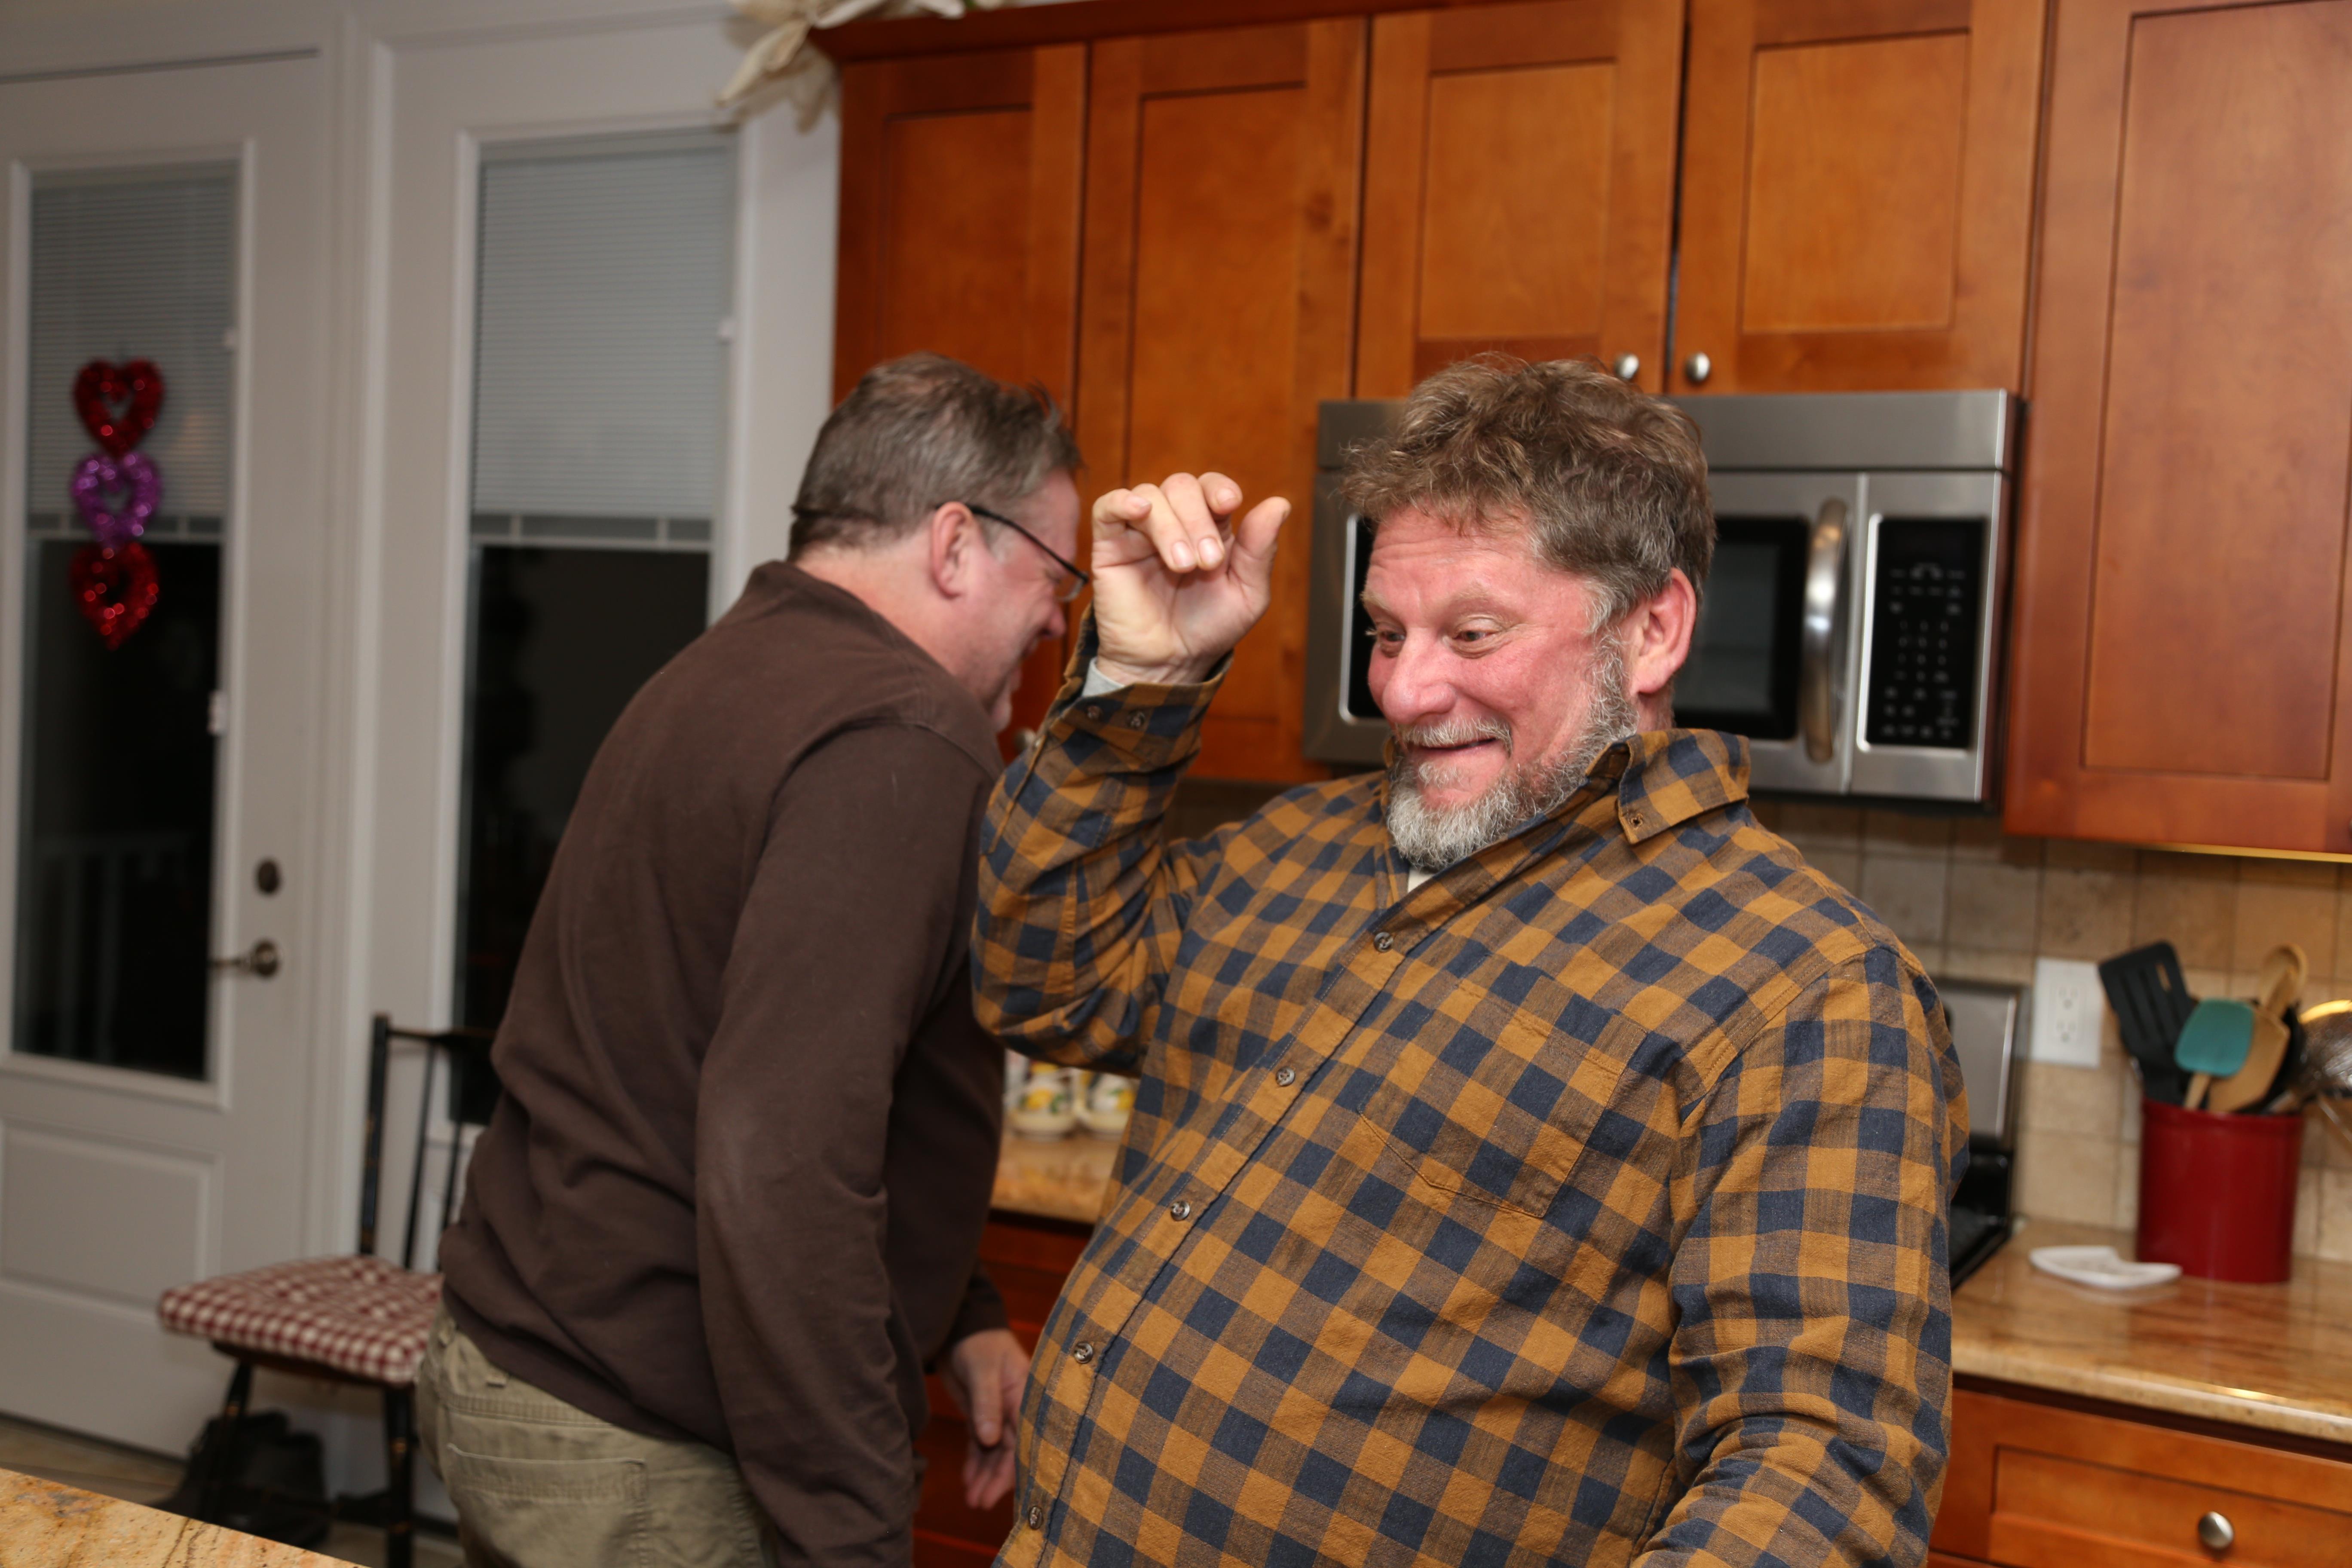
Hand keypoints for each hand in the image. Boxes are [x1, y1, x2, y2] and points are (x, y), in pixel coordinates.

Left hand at [943, 1328, 1027, 1510]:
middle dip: (996, 1480)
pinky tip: (968, 1481)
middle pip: (1010, 1453)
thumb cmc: (978, 1342)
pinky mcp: (982, 1416)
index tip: (1000, 1493)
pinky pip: (981, 1445)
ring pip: (994, 1453)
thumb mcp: (982, 1370)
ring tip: (972, 1500)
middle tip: (979, 1504)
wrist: (960, 1328)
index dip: (1013, 1469)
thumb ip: (986, 1403)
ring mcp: (999, 1414)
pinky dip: (975, 1463)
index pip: (1025, 1440)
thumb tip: (990, 1439)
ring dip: (984, 1476)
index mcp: (1026, 1398)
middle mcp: (1017, 1410)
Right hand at [1089, 471, 1289, 687]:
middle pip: (1182, 486)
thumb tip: (1280, 503)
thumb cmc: (1209, 629)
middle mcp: (1175, 522)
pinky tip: (1141, 511)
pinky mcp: (1110, 545)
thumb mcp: (1247, 593)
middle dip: (1197, 518)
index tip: (1229, 504)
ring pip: (1151, 495)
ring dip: (1170, 526)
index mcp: (1210, 527)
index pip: (1212, 487)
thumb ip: (1260, 549)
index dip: (1219, 489)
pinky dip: (1123, 501)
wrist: (1168, 663)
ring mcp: (1140, 532)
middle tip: (1207, 562)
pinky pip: (1107, 507)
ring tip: (1182, 566)